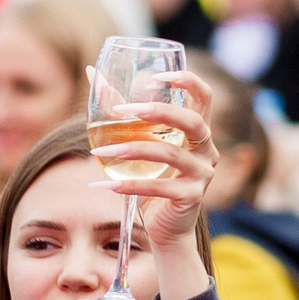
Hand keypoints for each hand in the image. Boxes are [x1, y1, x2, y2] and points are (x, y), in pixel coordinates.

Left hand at [90, 70, 217, 254]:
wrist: (164, 227)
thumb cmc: (150, 179)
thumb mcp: (137, 142)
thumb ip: (120, 110)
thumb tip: (91, 73)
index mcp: (198, 131)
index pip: (204, 96)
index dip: (187, 80)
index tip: (156, 76)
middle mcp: (206, 150)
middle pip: (194, 121)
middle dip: (159, 112)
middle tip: (123, 111)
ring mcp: (202, 174)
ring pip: (171, 153)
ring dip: (133, 150)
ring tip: (100, 152)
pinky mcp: (191, 197)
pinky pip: (160, 187)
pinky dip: (130, 185)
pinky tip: (104, 184)